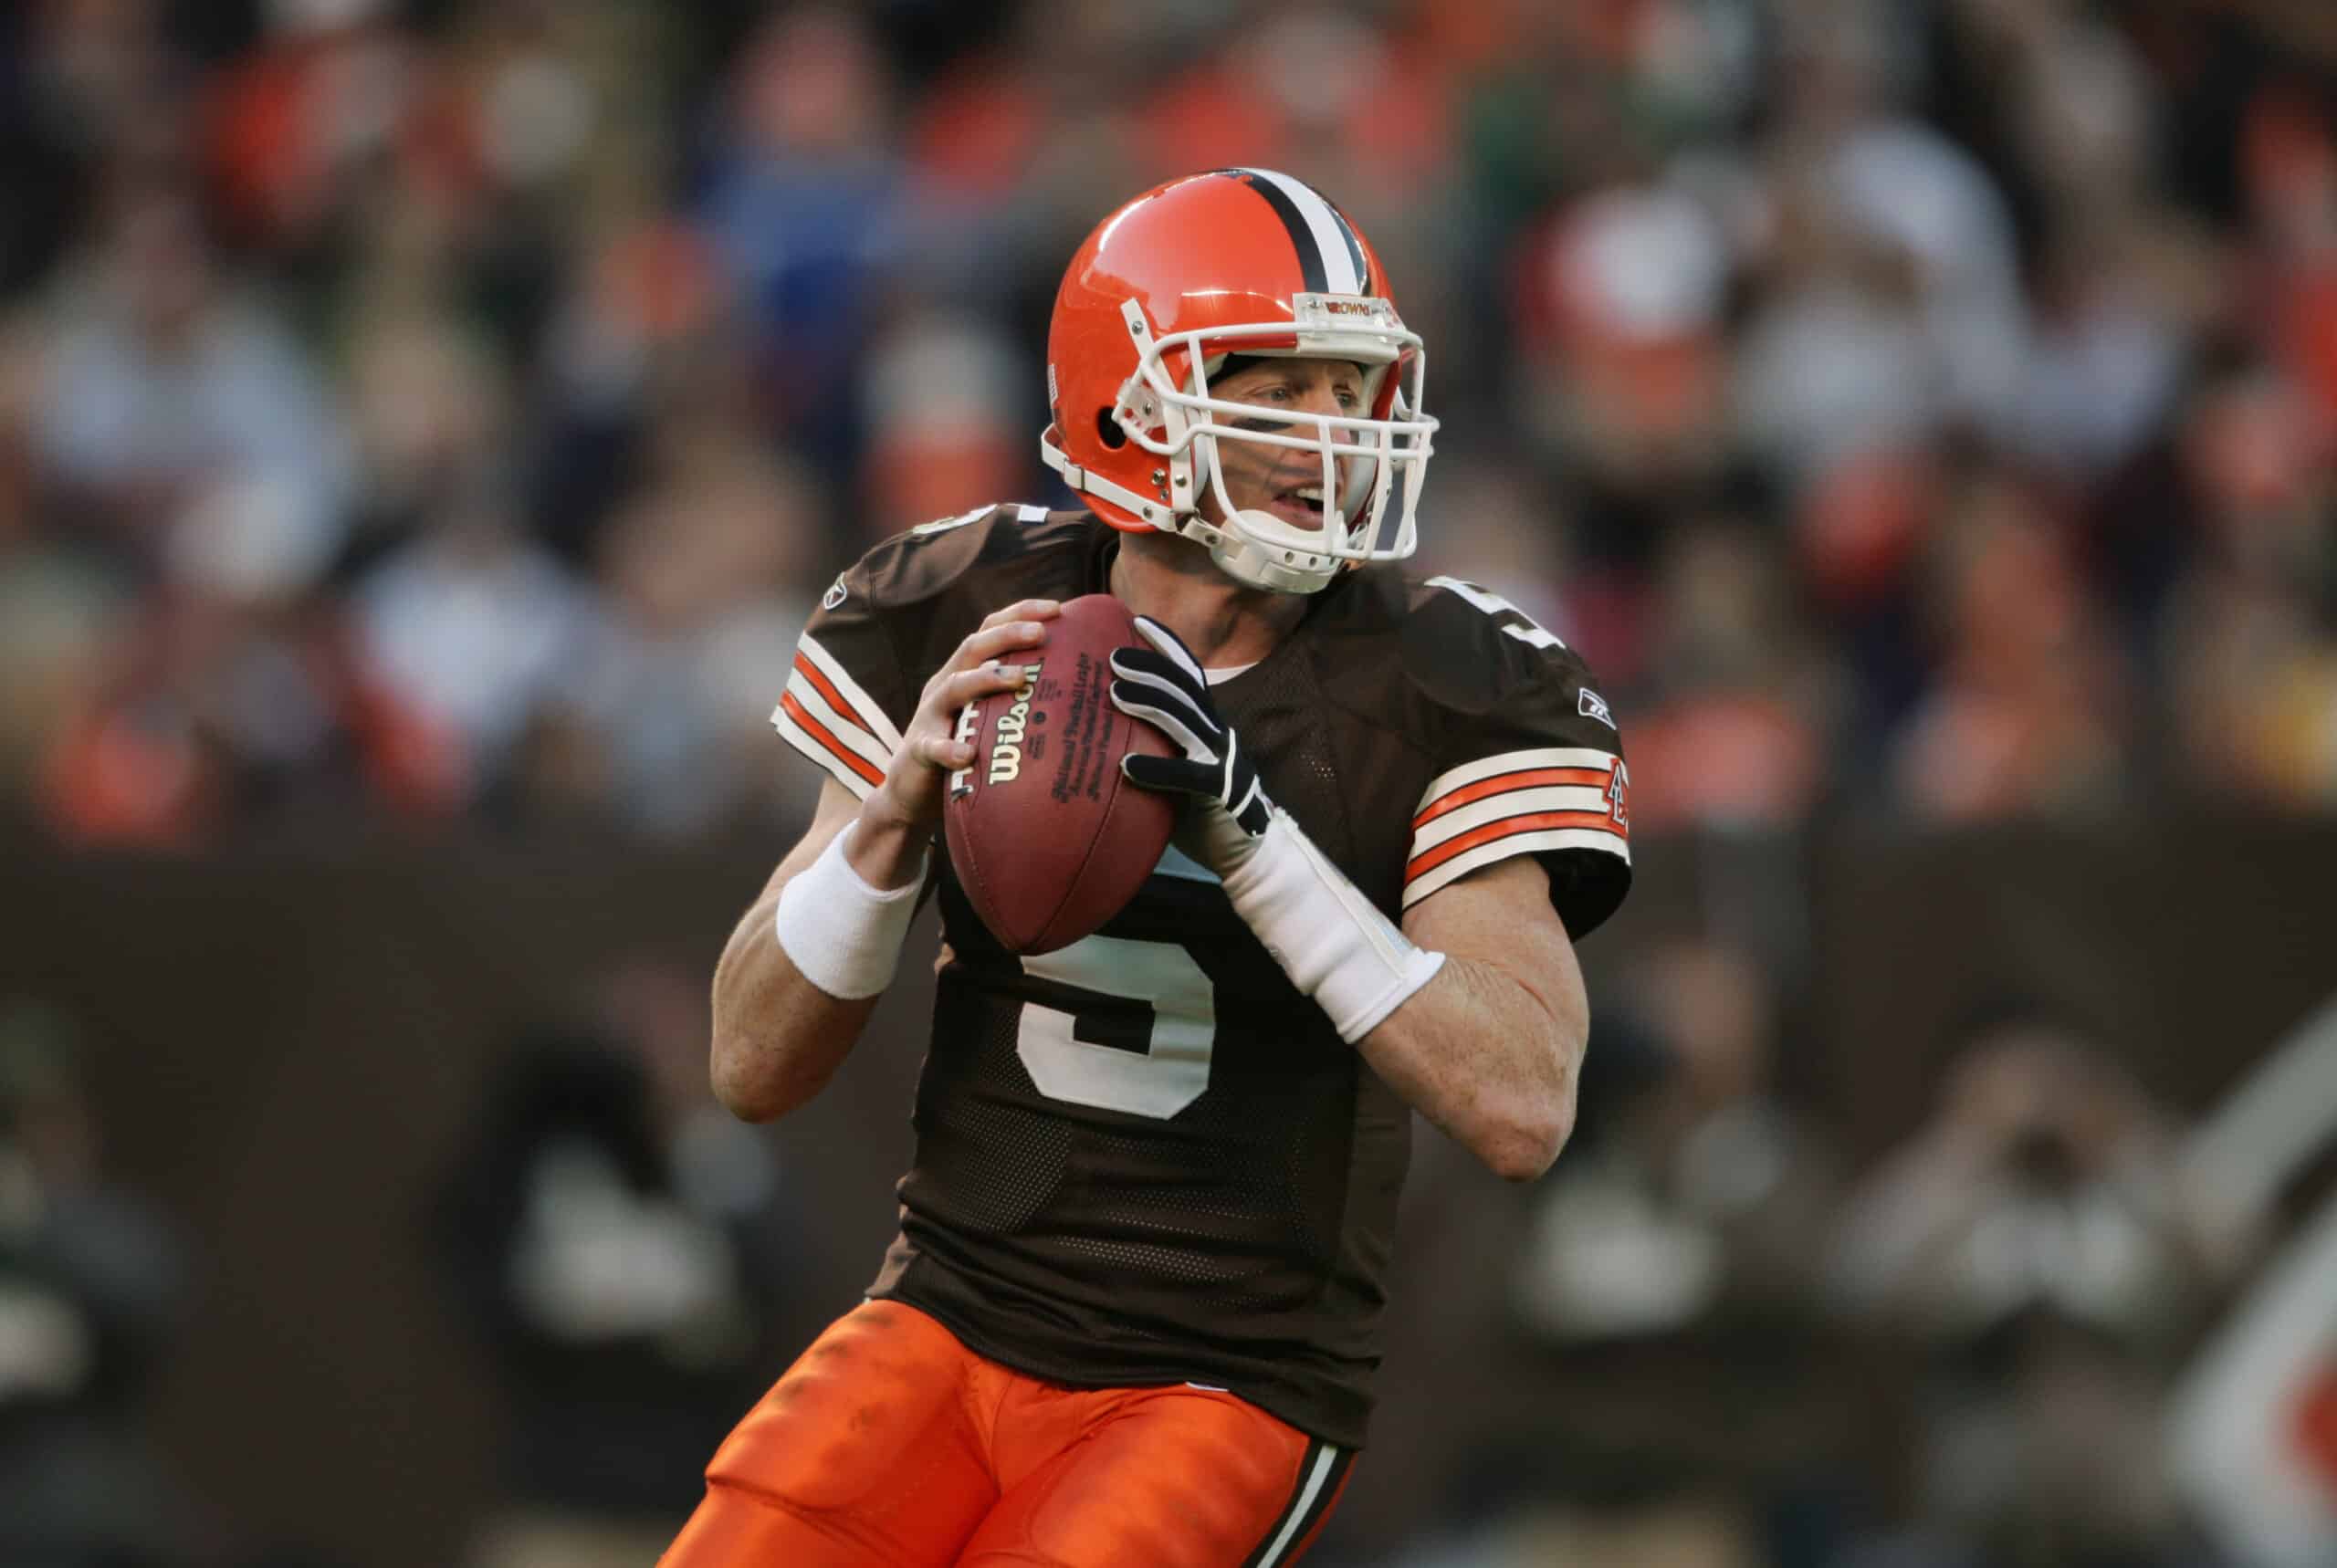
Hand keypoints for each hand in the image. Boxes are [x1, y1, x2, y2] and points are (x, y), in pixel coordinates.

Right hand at [865, 598, 1059, 842]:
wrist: (910, 794)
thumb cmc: (965, 753)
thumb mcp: (991, 720)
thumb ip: (1021, 703)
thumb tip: (1082, 695)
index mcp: (964, 672)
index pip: (990, 630)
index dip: (1020, 613)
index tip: (1058, 608)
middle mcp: (945, 686)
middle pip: (973, 647)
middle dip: (1008, 635)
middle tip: (1041, 633)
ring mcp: (930, 716)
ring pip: (954, 687)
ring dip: (987, 679)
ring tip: (1020, 678)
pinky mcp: (919, 750)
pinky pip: (933, 746)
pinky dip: (949, 748)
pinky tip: (968, 753)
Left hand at [1109, 616, 1271, 870]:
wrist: (1248, 852)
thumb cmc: (1201, 812)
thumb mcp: (1176, 770)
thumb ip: (1150, 748)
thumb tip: (1094, 734)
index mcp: (1207, 723)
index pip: (1189, 673)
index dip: (1166, 645)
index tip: (1136, 620)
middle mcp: (1217, 733)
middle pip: (1185, 687)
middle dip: (1150, 666)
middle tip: (1112, 656)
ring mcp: (1222, 760)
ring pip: (1186, 720)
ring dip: (1150, 702)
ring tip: (1115, 693)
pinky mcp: (1221, 793)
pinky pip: (1188, 776)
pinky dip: (1157, 770)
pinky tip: (1126, 768)